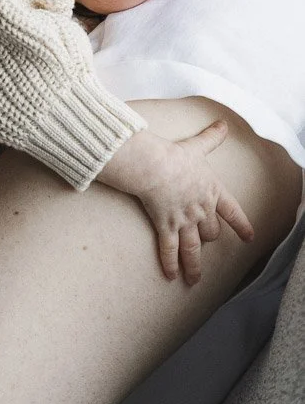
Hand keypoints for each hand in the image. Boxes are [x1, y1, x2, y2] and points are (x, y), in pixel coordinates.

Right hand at [98, 121, 253, 284]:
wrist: (155, 166)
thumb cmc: (175, 155)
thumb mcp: (197, 146)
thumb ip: (211, 137)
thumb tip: (222, 123)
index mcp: (212, 191)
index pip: (233, 212)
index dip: (241, 225)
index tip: (248, 237)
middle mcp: (201, 210)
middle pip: (211, 232)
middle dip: (208, 239)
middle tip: (204, 246)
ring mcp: (184, 220)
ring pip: (193, 249)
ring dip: (194, 266)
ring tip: (194, 280)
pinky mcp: (166, 226)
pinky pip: (169, 249)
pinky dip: (170, 263)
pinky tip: (170, 276)